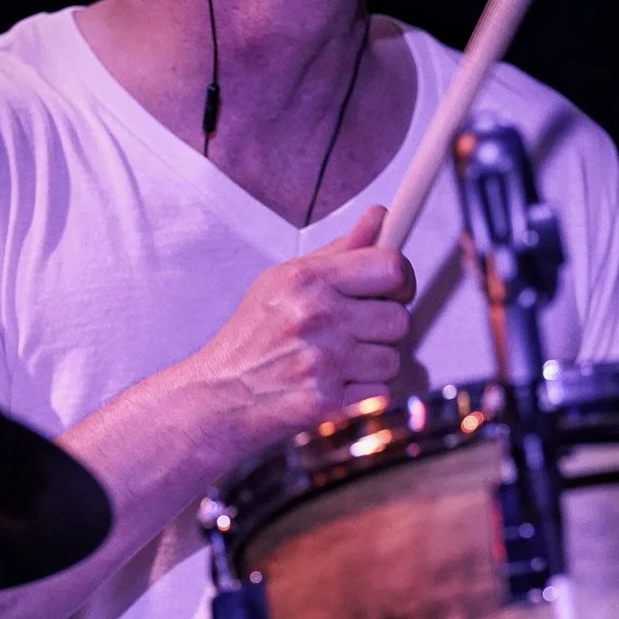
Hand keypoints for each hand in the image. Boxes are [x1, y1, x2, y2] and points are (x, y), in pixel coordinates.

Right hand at [192, 205, 414, 453]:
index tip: (394, 289)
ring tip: (337, 363)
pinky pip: (380, 392)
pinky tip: (333, 387)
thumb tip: (380, 216)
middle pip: (398, 319)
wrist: (217, 396)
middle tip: (353, 334)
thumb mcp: (284, 281)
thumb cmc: (252, 337)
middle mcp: (317, 317)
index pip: (390, 267)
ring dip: (372, 365)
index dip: (402, 280)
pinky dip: (363, 395)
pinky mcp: (328, 403)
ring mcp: (323, 362)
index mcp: (307, 280)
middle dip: (382, 329)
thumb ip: (339, 252)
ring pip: (392, 359)